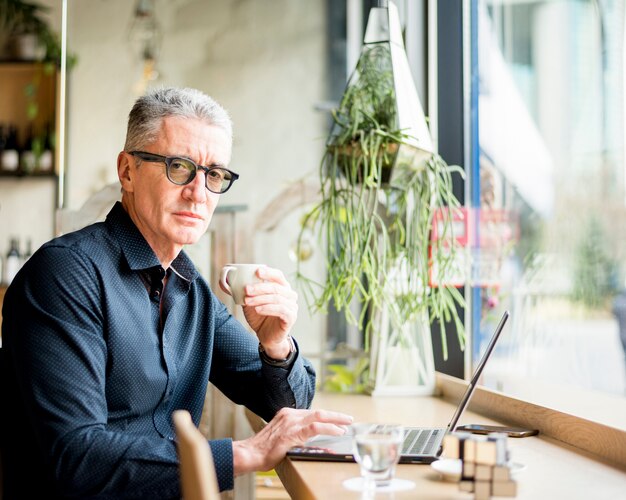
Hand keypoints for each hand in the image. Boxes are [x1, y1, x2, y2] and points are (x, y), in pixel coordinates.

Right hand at [232, 408, 352, 473]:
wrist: (250, 453)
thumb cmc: (263, 450)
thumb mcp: (281, 436)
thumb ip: (294, 434)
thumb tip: (308, 440)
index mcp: (287, 414)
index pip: (311, 413)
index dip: (326, 416)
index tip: (336, 420)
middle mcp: (290, 415)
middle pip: (318, 411)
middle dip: (335, 415)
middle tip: (348, 419)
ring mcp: (291, 422)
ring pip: (319, 416)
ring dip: (336, 420)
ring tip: (347, 424)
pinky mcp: (292, 432)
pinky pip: (315, 427)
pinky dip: (329, 428)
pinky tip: (337, 431)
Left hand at [240, 267, 297, 358]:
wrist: (267, 336)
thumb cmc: (260, 317)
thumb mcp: (249, 303)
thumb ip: (241, 292)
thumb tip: (223, 282)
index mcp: (282, 287)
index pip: (278, 275)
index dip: (268, 272)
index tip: (257, 272)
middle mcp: (290, 295)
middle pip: (276, 287)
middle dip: (259, 287)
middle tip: (246, 289)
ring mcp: (292, 306)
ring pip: (277, 298)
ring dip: (260, 299)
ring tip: (247, 301)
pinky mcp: (291, 317)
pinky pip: (281, 310)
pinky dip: (268, 308)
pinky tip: (257, 310)